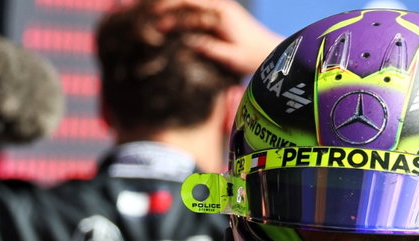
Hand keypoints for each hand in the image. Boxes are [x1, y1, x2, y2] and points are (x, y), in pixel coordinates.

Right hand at [151, 0, 281, 77]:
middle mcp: (219, 6)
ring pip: (189, 3)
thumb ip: (212, 49)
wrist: (272, 51)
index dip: (168, 10)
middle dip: (165, 6)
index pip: (188, 5)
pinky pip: (196, 9)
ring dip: (172, 8)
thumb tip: (189, 44)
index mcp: (221, 13)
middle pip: (185, 0)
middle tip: (146, 16)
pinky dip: (181, 12)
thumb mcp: (233, 58)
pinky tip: (169, 20)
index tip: (154, 19)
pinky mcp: (219, 14)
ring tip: (152, 15)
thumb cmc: (253, 57)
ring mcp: (219, 8)